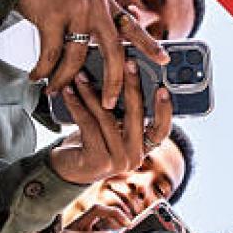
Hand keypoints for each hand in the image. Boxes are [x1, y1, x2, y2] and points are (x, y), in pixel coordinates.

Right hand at [17, 0, 167, 108]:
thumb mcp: (84, 3)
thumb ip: (96, 25)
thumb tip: (99, 58)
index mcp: (107, 6)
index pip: (133, 28)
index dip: (149, 45)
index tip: (164, 60)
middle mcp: (97, 8)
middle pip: (113, 52)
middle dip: (113, 82)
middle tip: (108, 103)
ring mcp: (76, 12)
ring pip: (76, 58)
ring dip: (63, 79)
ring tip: (53, 90)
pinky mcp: (53, 17)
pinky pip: (51, 55)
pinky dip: (43, 70)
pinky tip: (36, 77)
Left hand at [49, 64, 172, 184]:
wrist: (67, 170)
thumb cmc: (92, 141)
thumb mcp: (112, 127)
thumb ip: (123, 111)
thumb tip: (124, 74)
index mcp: (144, 147)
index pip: (162, 130)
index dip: (165, 110)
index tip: (163, 88)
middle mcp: (135, 157)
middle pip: (136, 117)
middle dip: (132, 86)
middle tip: (127, 63)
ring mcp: (117, 161)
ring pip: (107, 118)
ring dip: (92, 92)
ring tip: (82, 75)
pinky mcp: (97, 161)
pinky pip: (88, 125)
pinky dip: (77, 105)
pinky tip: (69, 91)